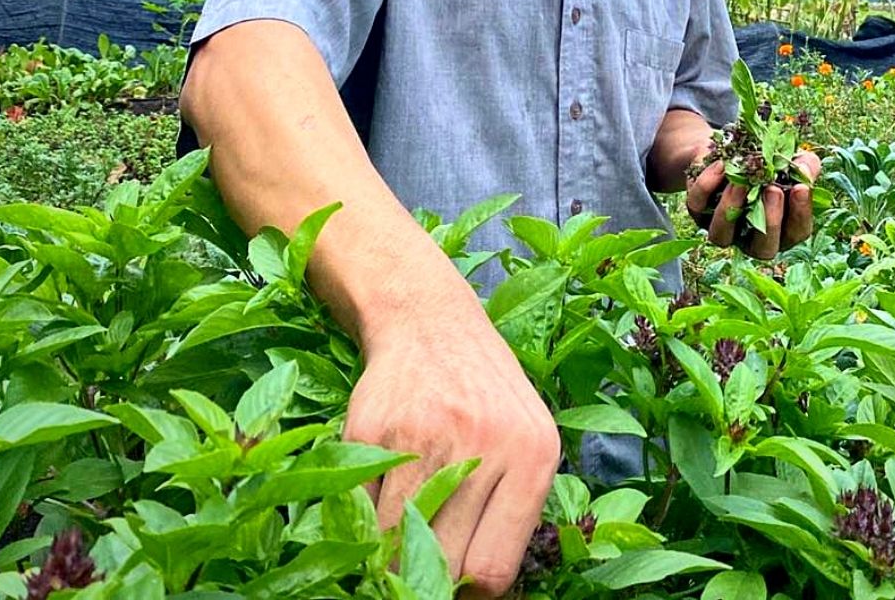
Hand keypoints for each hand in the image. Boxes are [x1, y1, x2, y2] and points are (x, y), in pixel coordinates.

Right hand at [343, 298, 560, 597]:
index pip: (493, 568)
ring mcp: (425, 433)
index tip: (459, 584)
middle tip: (427, 555)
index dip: (470, 589)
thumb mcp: (525, 435)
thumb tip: (481, 592)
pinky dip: (366, 518)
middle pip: (444, 561)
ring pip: (398, 542)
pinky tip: (382, 495)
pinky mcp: (373, 429)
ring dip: (393, 551)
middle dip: (432, 573)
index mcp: (533, 452)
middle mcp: (484, 442)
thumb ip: (514, 509)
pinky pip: (361, 510)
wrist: (430, 322)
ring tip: (402, 534)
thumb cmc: (485, 389)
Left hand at [685, 149, 818, 258]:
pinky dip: (708, 185)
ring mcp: (722, 228)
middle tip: (773, 190)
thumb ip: (806, 165)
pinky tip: (721, 165)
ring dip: (732, 208)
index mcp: (781, 229)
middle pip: (762, 249)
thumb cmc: (767, 161)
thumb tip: (804, 171)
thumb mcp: (791, 158)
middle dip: (770, 221)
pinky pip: (698, 206)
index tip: (801, 188)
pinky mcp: (697, 212)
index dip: (800, 215)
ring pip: (721, 236)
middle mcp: (750, 237)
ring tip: (741, 181)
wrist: (728, 147)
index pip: (796, 234)